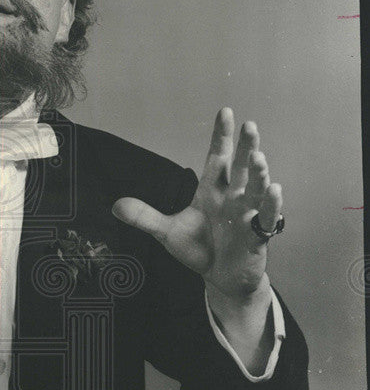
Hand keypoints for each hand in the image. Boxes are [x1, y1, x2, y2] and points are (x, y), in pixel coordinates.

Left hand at [112, 108, 281, 303]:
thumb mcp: (167, 232)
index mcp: (211, 191)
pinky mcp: (257, 234)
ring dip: (259, 173)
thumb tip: (115, 205)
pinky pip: (267, 216)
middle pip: (240, 167)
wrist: (219, 277)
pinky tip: (275, 189)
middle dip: (245, 146)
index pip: (217, 158)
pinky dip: (272, 203)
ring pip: (256, 188)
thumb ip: (145, 217)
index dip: (221, 136)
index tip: (226, 111)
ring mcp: (247, 214)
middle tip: (248, 125)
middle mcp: (232, 197)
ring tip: (258, 156)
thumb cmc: (199, 249)